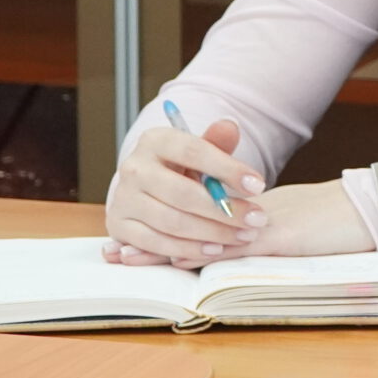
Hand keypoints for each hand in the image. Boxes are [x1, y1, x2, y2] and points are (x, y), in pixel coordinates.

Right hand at [105, 120, 265, 266]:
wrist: (147, 189)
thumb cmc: (181, 168)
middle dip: (225, 210)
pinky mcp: (118, 226)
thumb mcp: (199, 152)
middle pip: (183, 193)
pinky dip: (187, 249)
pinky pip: (155, 243)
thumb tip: (229, 127)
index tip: (259, 186)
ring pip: (171, 221)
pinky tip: (216, 250)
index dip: (228, 169)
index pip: (193, 152)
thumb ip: (216, 142)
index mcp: (155, 141)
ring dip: (213, 233)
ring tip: (244, 235)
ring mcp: (123, 198)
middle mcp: (134, 168)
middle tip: (258, 219)